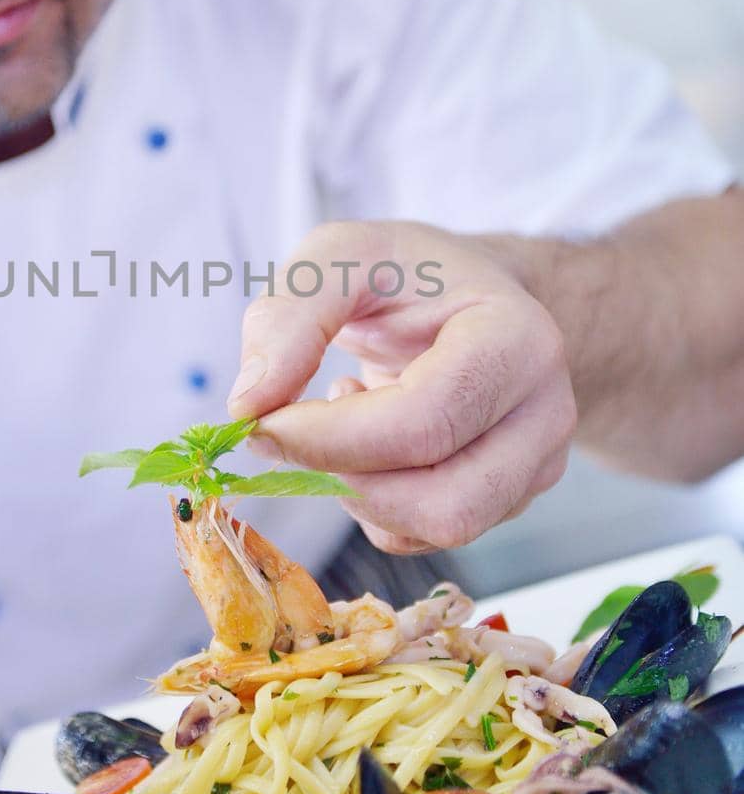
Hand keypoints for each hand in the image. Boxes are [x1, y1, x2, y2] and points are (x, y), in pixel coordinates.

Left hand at [227, 220, 576, 553]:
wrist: (471, 295)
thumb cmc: (409, 273)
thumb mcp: (341, 257)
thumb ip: (290, 317)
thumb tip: (248, 405)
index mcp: (516, 341)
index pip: (424, 422)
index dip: (330, 437)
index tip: (262, 421)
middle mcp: (545, 413)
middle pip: (444, 499)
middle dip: (344, 479)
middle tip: (292, 428)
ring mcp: (537, 465)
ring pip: (438, 529)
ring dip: (359, 494)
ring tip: (344, 421)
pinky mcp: (510, 499)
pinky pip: (425, 537)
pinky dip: (374, 506)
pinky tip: (370, 445)